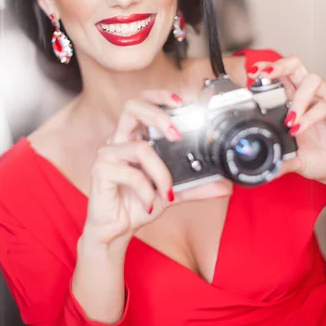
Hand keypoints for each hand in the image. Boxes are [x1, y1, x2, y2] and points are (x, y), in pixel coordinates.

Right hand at [85, 89, 231, 245]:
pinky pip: (130, 173)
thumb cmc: (137, 203)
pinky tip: (150, 203)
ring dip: (160, 172)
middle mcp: (119, 140)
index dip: (160, 95)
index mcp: (134, 137)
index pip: (143, 102)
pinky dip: (146, 190)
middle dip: (158, 115)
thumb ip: (195, 186)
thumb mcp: (172, 193)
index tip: (182, 101)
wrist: (116, 230)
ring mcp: (108, 153)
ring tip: (167, 190)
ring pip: (139, 147)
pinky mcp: (100, 170)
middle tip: (177, 135)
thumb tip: (225, 186)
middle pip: (132, 106)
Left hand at [248, 56, 325, 187]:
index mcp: (294, 100)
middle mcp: (310, 96)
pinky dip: (309, 117)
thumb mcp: (291, 157)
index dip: (267, 69)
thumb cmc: (317, 156)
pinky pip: (325, 107)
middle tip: (265, 75)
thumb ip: (274, 157)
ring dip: (298, 98)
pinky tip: (298, 129)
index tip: (252, 74)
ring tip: (288, 119)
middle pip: (296, 66)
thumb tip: (255, 163)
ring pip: (313, 81)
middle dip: (279, 66)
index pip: (281, 75)